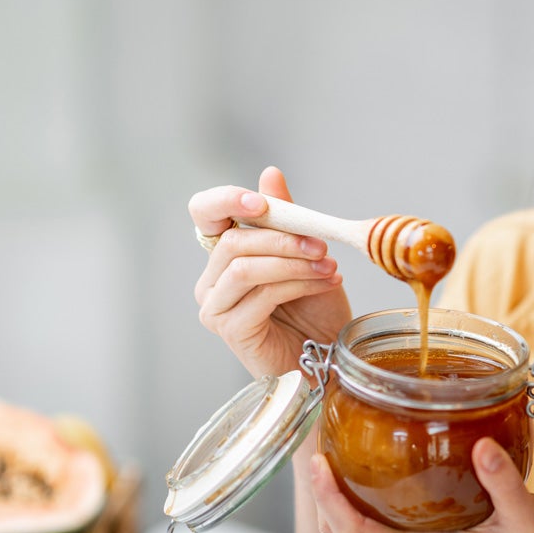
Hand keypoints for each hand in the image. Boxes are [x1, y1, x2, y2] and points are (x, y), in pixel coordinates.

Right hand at [190, 167, 352, 377]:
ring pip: (246, 266)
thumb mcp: (305, 254)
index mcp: (224, 254)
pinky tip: (324, 282)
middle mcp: (212, 280)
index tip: (262, 203)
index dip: (227, 200)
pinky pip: (261, 293)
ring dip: (293, 261)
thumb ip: (285, 218)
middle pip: (233, 241)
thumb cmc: (314, 311)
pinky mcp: (230, 329)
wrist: (328, 358)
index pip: (204, 212)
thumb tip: (270, 174)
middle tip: (320, 243)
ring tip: (328, 265)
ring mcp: (216, 306)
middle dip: (282, 237)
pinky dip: (297, 283)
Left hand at [308, 437, 533, 532]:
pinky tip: (370, 460)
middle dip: (323, 494)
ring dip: (336, 495)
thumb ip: (504, 482)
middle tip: (318, 442)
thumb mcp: (528, 515)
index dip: (330, 500)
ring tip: (333, 446)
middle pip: (343, 530)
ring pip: (355, 526)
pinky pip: (376, 519)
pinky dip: (359, 494)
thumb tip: (482, 445)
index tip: (319, 464)